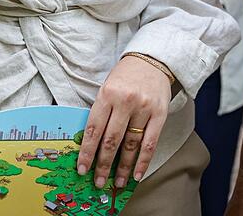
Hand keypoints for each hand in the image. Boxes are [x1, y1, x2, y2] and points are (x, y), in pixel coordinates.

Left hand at [76, 54, 171, 188]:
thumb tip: (92, 146)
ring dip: (123, 167)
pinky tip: (136, 174)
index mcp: (107, 94)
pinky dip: (143, 161)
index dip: (87, 152)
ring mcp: (144, 108)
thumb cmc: (125, 77)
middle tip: (98, 182)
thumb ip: (101, 113)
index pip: (94, 129)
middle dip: (103, 165)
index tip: (82, 169)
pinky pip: (150, 143)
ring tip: (117, 182)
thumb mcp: (107, 88)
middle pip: (111, 140)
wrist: (152, 60)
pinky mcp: (160, 114)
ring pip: (131, 144)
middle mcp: (125, 101)